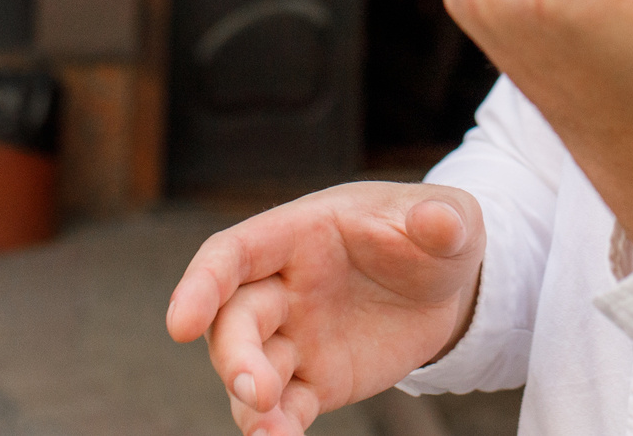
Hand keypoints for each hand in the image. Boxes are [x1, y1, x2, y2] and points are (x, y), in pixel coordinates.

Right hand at [166, 182, 484, 433]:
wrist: (448, 286)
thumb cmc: (434, 234)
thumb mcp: (452, 217)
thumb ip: (441, 219)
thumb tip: (440, 223)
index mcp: (300, 233)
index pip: (232, 254)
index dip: (201, 285)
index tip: (180, 323)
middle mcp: (283, 286)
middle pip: (234, 321)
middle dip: (235, 355)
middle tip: (256, 389)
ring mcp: (295, 336)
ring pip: (251, 371)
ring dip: (250, 402)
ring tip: (269, 432)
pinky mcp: (315, 380)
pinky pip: (286, 407)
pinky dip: (277, 428)